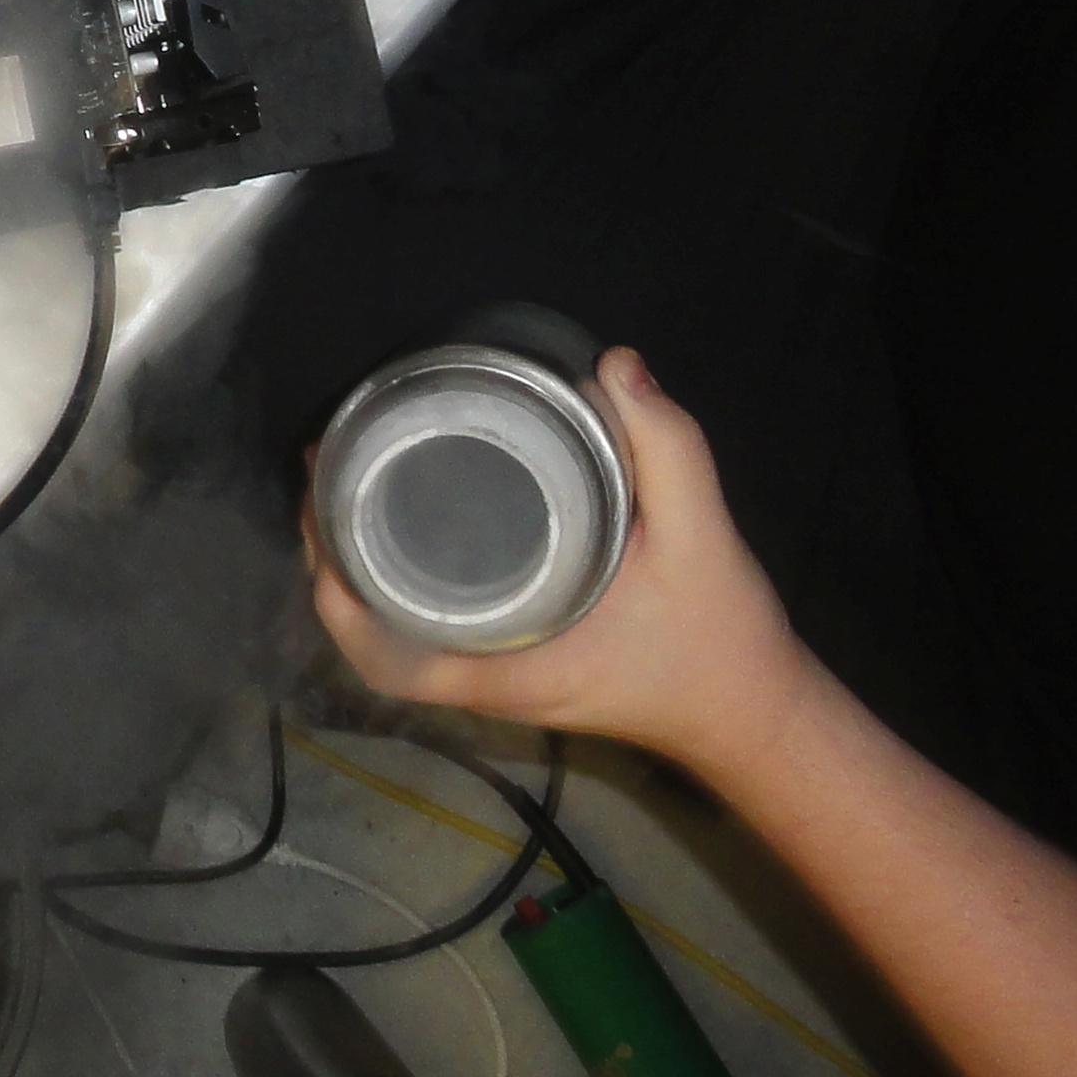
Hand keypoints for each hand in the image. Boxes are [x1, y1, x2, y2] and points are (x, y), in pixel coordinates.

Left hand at [303, 346, 818, 776]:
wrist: (757, 710)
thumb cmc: (721, 640)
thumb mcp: (703, 540)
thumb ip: (668, 451)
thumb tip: (612, 366)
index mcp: (513, 669)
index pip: (389, 661)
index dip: (338, 603)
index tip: (320, 521)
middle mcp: (493, 678)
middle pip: (378, 636)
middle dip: (334, 559)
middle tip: (324, 468)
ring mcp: (503, 673)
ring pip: (403, 630)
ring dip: (363, 566)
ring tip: (343, 478)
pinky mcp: (522, 657)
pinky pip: (438, 623)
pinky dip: (407, 580)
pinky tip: (403, 516)